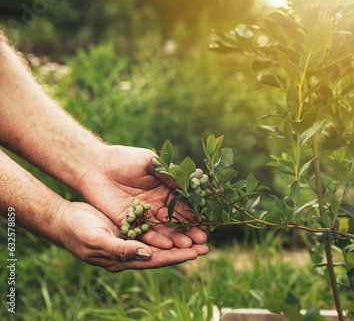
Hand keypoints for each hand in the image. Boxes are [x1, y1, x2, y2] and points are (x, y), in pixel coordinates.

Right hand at [57, 202, 200, 271]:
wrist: (62, 219)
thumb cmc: (77, 231)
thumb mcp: (98, 239)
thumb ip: (122, 249)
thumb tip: (148, 255)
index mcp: (124, 260)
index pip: (158, 260)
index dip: (178, 256)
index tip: (198, 252)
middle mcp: (131, 252)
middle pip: (164, 252)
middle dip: (185, 248)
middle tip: (207, 242)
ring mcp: (131, 239)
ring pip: (161, 240)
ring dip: (179, 236)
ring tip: (198, 231)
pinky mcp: (130, 227)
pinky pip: (153, 228)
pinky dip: (166, 224)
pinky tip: (178, 218)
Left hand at [77, 145, 208, 254]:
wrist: (93, 166)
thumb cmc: (123, 159)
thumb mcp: (150, 162)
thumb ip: (168, 174)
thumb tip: (189, 185)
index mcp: (165, 188)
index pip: (184, 203)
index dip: (195, 212)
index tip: (207, 221)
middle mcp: (157, 204)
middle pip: (177, 220)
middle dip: (190, 230)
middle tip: (202, 240)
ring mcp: (144, 215)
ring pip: (163, 229)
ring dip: (176, 238)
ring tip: (189, 247)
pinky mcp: (129, 223)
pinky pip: (144, 234)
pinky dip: (156, 240)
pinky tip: (168, 246)